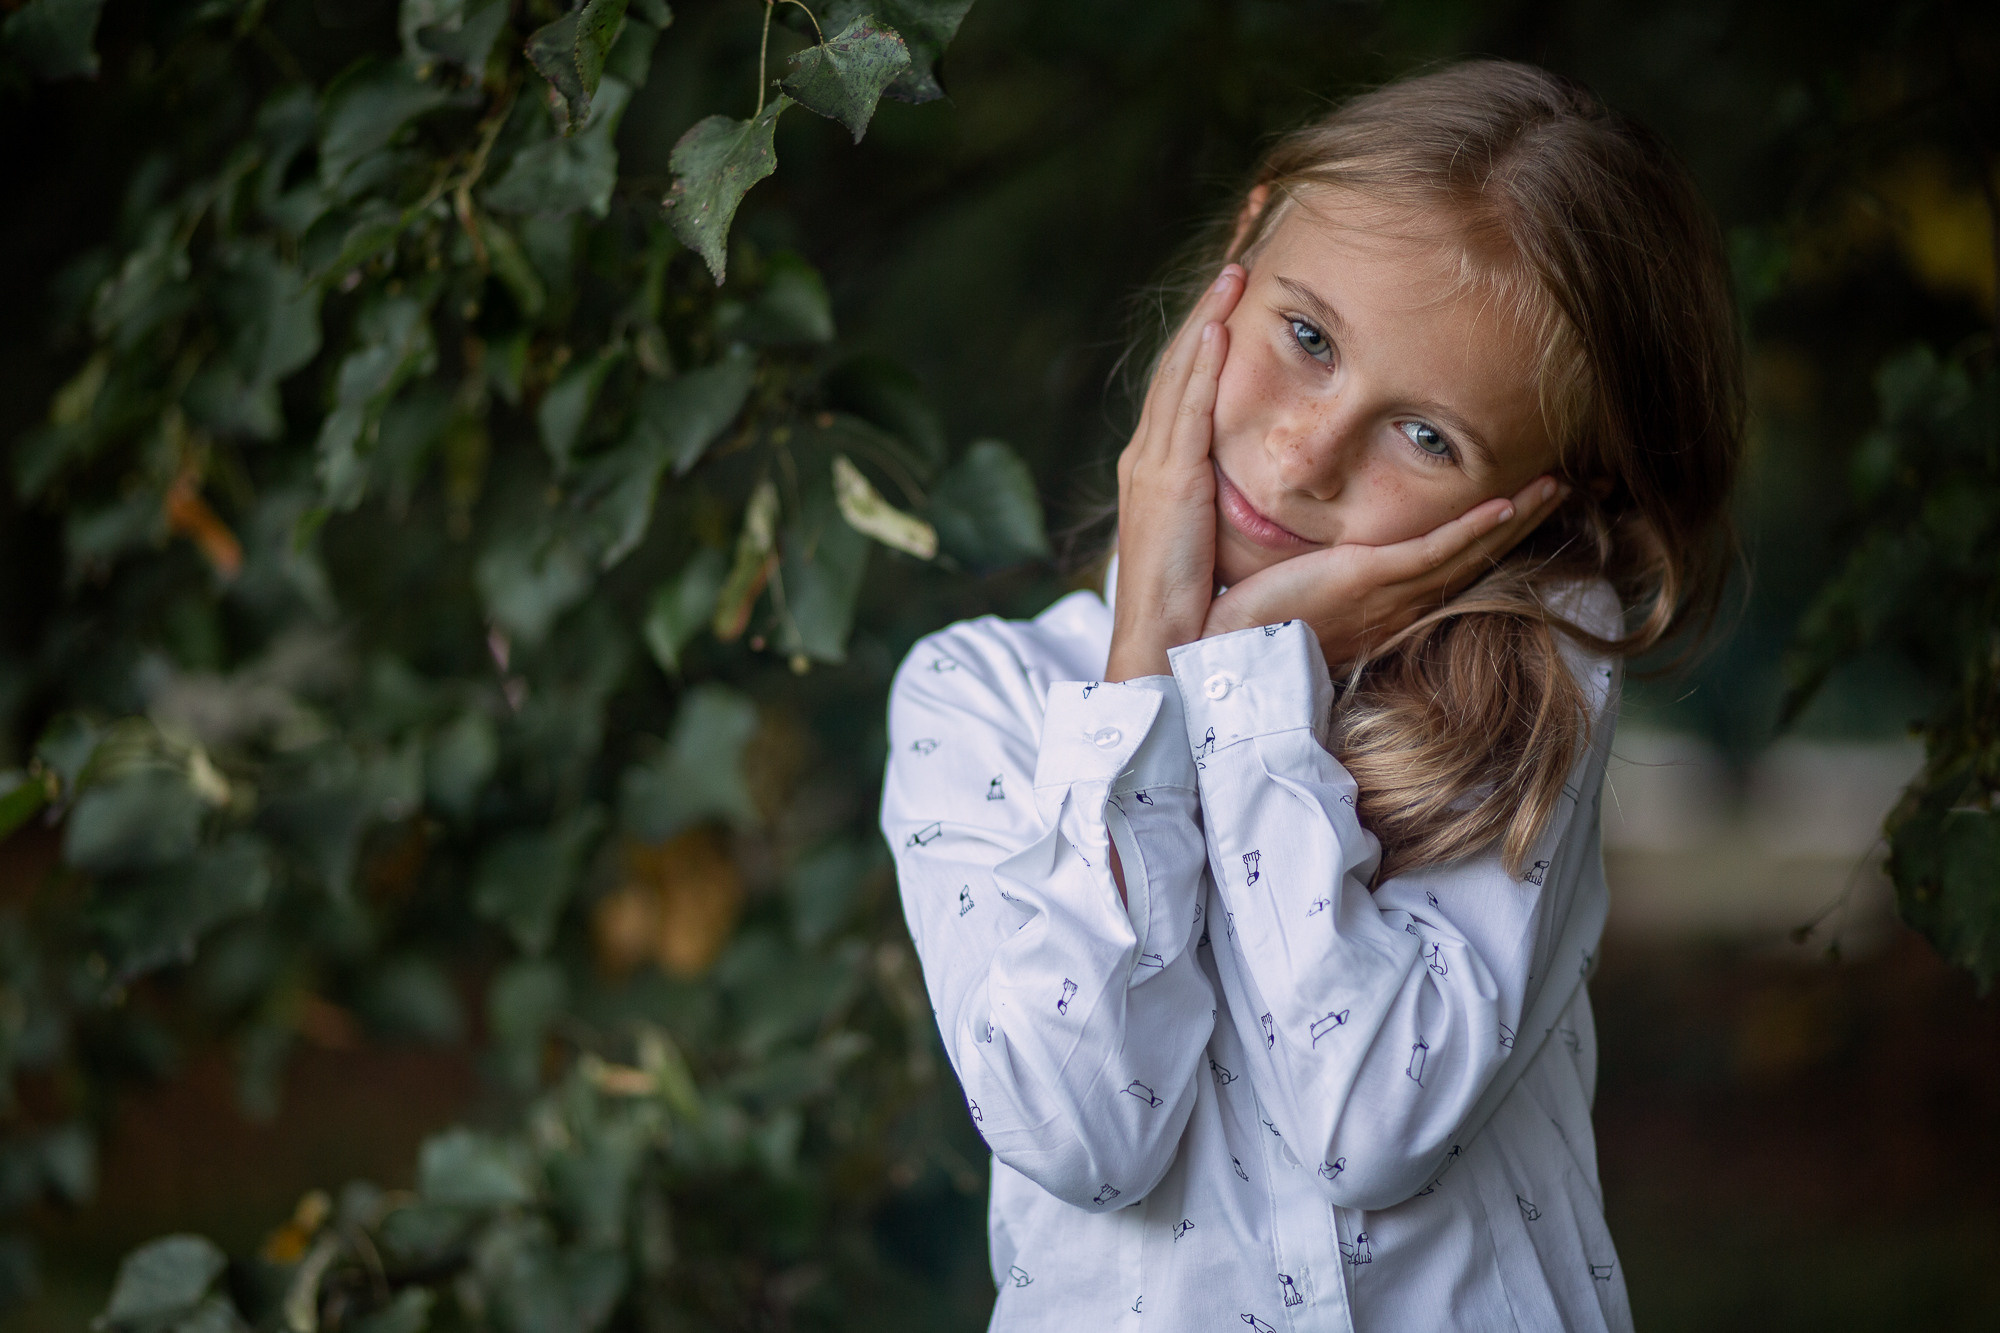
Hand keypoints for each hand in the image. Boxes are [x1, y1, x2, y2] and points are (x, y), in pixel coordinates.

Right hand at [1106, 266, 1245, 680]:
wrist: (1170, 656)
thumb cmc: (1211, 611)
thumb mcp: (1233, 540)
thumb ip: (1252, 498)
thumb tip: (1296, 474)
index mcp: (1171, 468)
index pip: (1197, 378)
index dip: (1220, 322)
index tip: (1249, 270)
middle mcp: (1153, 457)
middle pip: (1185, 358)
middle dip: (1214, 298)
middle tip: (1247, 232)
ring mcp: (1151, 467)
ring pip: (1181, 372)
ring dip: (1208, 313)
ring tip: (1238, 260)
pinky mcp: (1161, 485)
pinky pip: (1183, 411)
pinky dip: (1197, 363)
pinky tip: (1218, 321)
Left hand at [1201, 475, 1572, 669]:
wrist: (1223, 647)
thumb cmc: (1253, 618)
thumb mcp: (1301, 586)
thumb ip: (1323, 567)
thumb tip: (1322, 546)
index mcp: (1388, 603)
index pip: (1454, 561)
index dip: (1496, 532)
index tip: (1527, 500)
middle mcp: (1400, 603)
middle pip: (1480, 554)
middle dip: (1527, 521)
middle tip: (1569, 486)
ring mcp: (1390, 594)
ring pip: (1470, 549)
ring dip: (1518, 517)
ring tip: (1557, 485)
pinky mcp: (1369, 581)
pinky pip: (1435, 552)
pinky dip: (1474, 529)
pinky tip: (1506, 506)